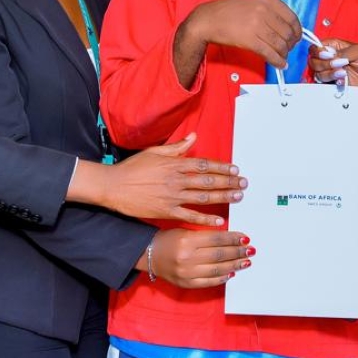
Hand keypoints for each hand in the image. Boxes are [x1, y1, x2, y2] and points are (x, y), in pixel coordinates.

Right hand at [104, 133, 247, 225]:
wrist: (114, 186)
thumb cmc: (133, 168)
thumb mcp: (154, 152)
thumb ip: (176, 147)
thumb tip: (193, 137)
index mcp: (174, 164)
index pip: (204, 165)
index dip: (222, 167)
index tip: (235, 169)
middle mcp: (176, 179)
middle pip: (208, 180)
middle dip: (228, 181)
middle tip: (244, 183)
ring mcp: (172, 196)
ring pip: (203, 197)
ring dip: (223, 197)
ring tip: (238, 197)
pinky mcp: (166, 211)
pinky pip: (190, 215)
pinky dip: (206, 218)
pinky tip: (220, 220)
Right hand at [140, 229, 253, 288]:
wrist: (150, 255)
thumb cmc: (170, 239)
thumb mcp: (186, 231)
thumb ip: (206, 235)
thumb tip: (230, 238)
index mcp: (188, 241)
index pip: (217, 239)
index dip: (233, 238)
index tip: (244, 237)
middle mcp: (188, 258)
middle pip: (219, 255)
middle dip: (237, 252)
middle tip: (250, 250)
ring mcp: (187, 273)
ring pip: (217, 270)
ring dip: (234, 265)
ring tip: (245, 262)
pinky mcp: (187, 284)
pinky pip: (209, 282)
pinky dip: (222, 278)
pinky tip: (231, 273)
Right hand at [180, 0, 300, 69]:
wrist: (208, 19)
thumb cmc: (229, 11)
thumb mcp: (253, 0)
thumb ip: (270, 9)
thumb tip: (288, 26)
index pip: (292, 18)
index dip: (297, 31)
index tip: (296, 37)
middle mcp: (264, 9)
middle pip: (288, 32)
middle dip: (290, 44)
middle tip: (287, 49)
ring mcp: (257, 24)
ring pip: (280, 44)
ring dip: (284, 54)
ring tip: (282, 57)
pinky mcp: (250, 39)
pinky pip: (270, 53)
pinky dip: (277, 61)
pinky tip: (279, 64)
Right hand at [308, 38, 357, 87]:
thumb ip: (344, 52)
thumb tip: (331, 57)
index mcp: (334, 46)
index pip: (317, 46)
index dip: (318, 51)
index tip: (327, 55)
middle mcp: (329, 58)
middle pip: (313, 60)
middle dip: (324, 63)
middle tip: (338, 64)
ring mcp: (330, 71)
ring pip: (317, 72)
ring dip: (329, 73)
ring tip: (343, 73)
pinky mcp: (332, 82)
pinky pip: (323, 83)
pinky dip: (331, 81)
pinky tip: (341, 81)